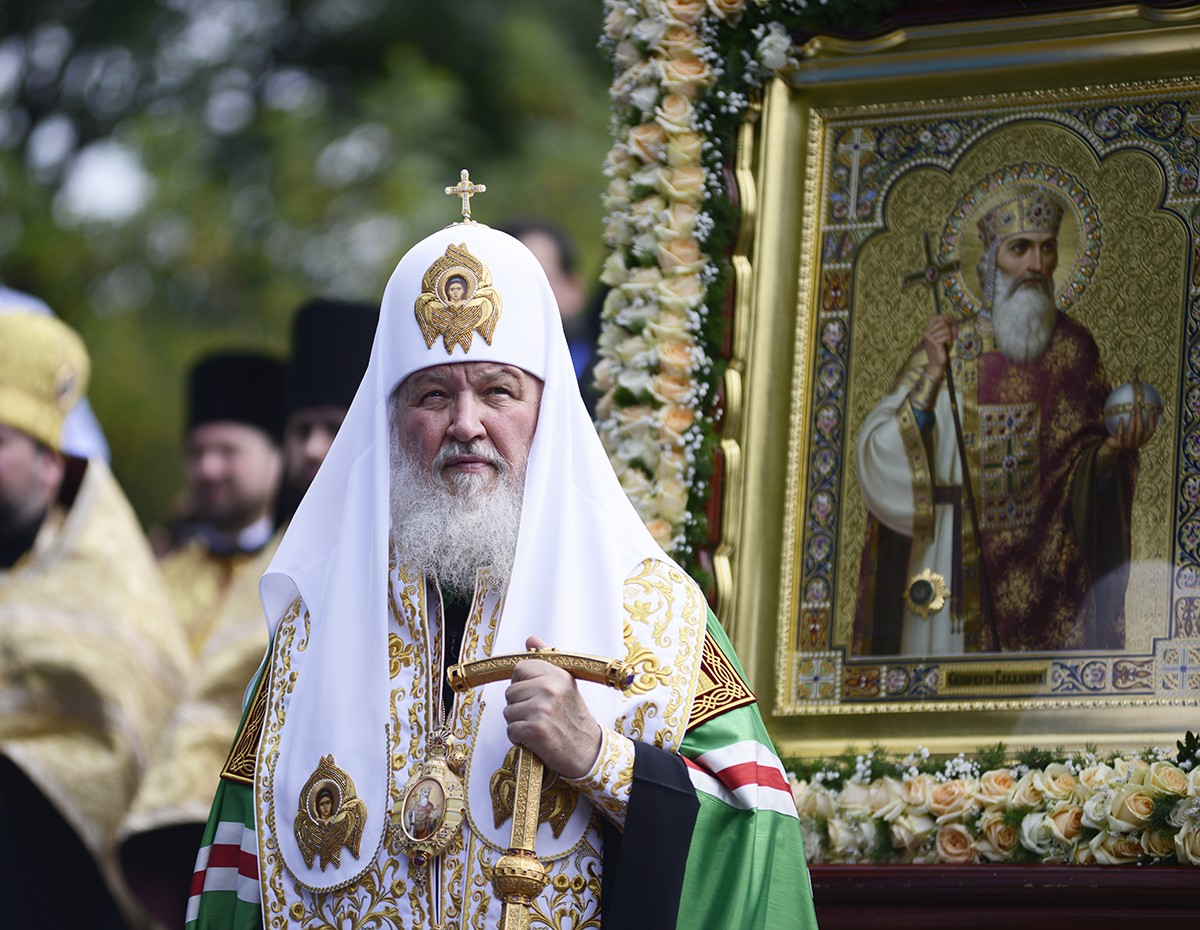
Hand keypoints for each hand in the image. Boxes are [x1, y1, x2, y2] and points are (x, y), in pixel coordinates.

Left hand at [502, 635, 602, 778]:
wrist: (587, 752)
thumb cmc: (574, 720)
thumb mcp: (565, 685)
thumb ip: (546, 661)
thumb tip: (531, 639)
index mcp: (558, 675)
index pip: (520, 668)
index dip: (521, 684)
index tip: (533, 694)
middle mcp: (550, 688)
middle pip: (510, 692)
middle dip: (519, 706)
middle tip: (539, 715)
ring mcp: (543, 708)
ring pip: (508, 712)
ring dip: (518, 723)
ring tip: (539, 726)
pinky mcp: (536, 729)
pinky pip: (511, 730)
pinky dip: (519, 738)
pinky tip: (536, 739)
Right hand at [920, 316, 955, 379]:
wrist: (936, 363)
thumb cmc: (941, 350)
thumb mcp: (943, 337)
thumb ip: (946, 329)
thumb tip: (953, 322)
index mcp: (927, 330)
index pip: (935, 317)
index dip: (944, 318)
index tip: (949, 323)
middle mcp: (926, 332)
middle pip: (942, 322)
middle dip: (949, 329)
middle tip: (949, 337)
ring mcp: (929, 337)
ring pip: (946, 329)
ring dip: (949, 336)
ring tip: (947, 343)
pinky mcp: (934, 342)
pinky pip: (946, 336)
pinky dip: (949, 340)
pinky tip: (947, 345)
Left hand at [1100, 405, 1157, 459]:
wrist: (1114, 447)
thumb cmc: (1126, 435)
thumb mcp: (1134, 430)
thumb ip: (1139, 422)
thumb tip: (1142, 407)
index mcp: (1144, 440)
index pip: (1151, 431)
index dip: (1152, 421)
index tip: (1151, 410)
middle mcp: (1138, 443)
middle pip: (1140, 430)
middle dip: (1140, 418)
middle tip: (1139, 408)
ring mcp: (1129, 444)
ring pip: (1131, 431)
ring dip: (1132, 420)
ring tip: (1132, 411)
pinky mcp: (1120, 444)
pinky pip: (1120, 434)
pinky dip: (1121, 425)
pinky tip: (1120, 418)